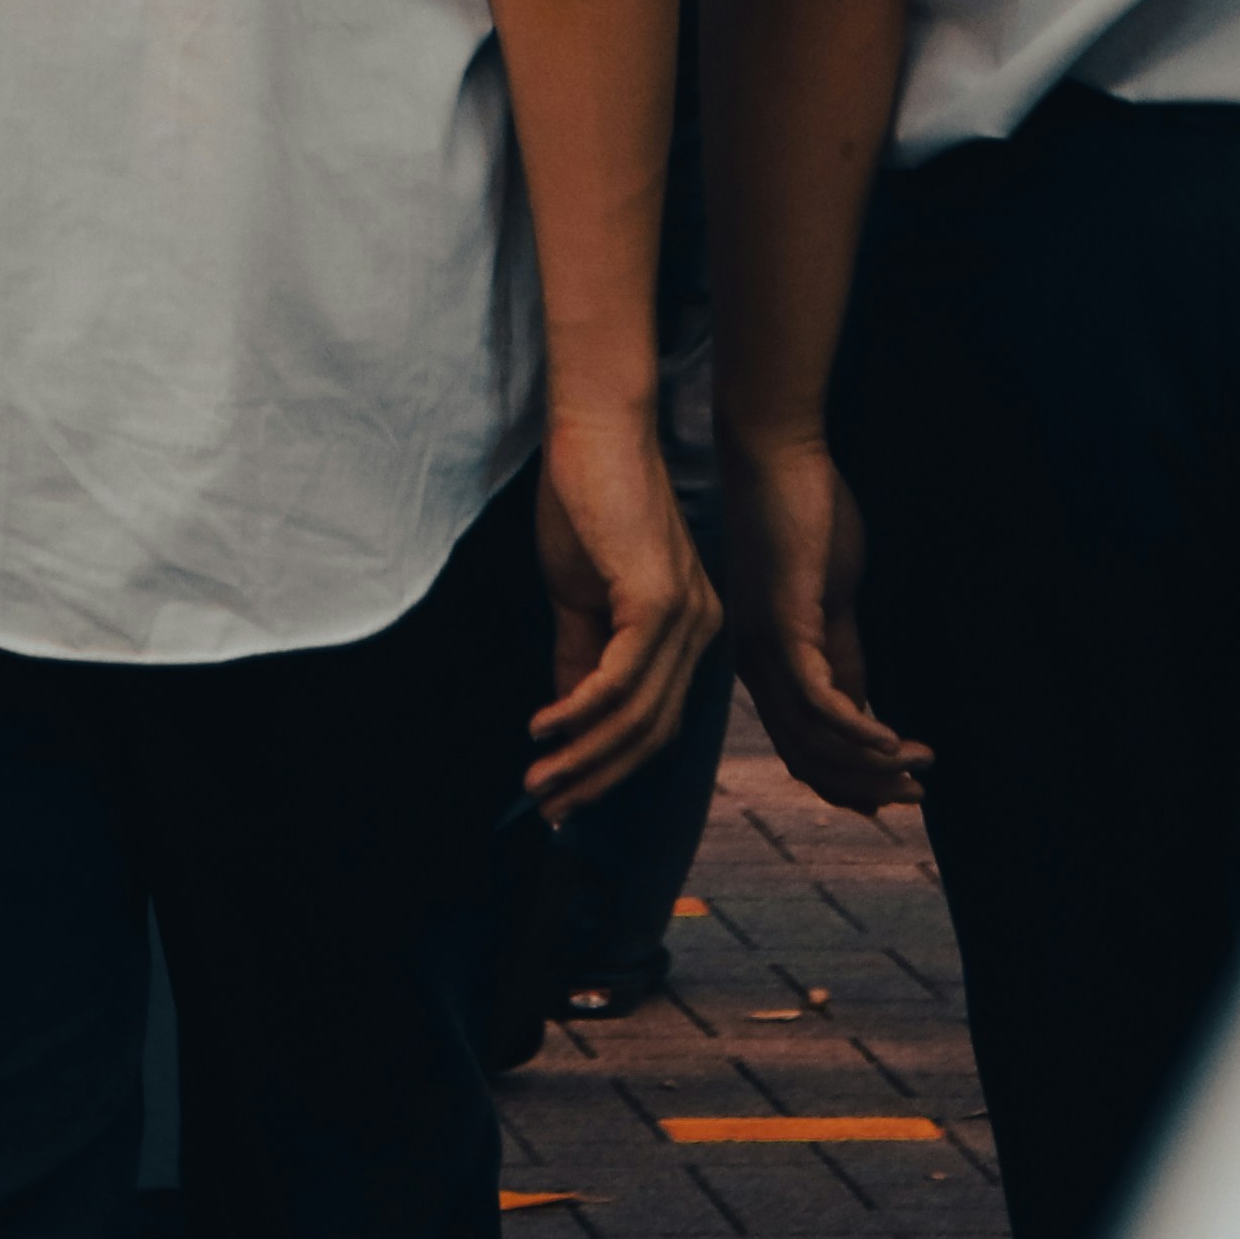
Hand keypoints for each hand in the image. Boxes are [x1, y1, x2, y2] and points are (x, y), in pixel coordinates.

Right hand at [525, 407, 718, 818]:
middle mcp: (701, 631)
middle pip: (654, 733)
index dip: (610, 767)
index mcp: (690, 632)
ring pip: (638, 717)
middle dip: (596, 778)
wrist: (594, 432)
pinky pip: (621, 679)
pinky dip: (582, 712)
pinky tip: (545, 728)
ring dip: (584, 757)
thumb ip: (581, 657)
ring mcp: (687, 617)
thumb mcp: (579, 595)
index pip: (657, 723)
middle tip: (545, 806)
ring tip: (538, 781)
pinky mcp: (659, 600)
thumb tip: (567, 721)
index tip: (563, 799)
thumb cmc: (586, 501)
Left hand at [719, 429, 928, 815]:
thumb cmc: (806, 518)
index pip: (800, 750)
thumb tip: (866, 714)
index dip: (848, 784)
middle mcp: (755, 667)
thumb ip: (845, 657)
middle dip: (867, 788)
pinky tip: (895, 742)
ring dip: (872, 767)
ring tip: (920, 770)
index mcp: (765, 664)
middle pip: (806, 759)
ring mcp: (764, 651)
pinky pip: (819, 704)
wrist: (778, 454)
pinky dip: (858, 734)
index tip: (895, 798)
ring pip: (813, 742)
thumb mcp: (832, 602)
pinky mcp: (782, 628)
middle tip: (921, 797)